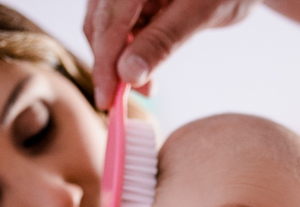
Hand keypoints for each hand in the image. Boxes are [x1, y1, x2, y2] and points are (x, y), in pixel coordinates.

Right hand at [84, 0, 260, 107]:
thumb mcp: (200, 13)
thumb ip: (163, 41)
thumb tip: (128, 75)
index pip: (108, 23)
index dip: (104, 65)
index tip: (106, 101)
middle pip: (100, 24)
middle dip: (111, 65)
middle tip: (125, 100)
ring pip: (107, 27)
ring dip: (120, 59)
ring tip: (146, 86)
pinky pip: (122, 23)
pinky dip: (131, 47)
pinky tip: (148, 63)